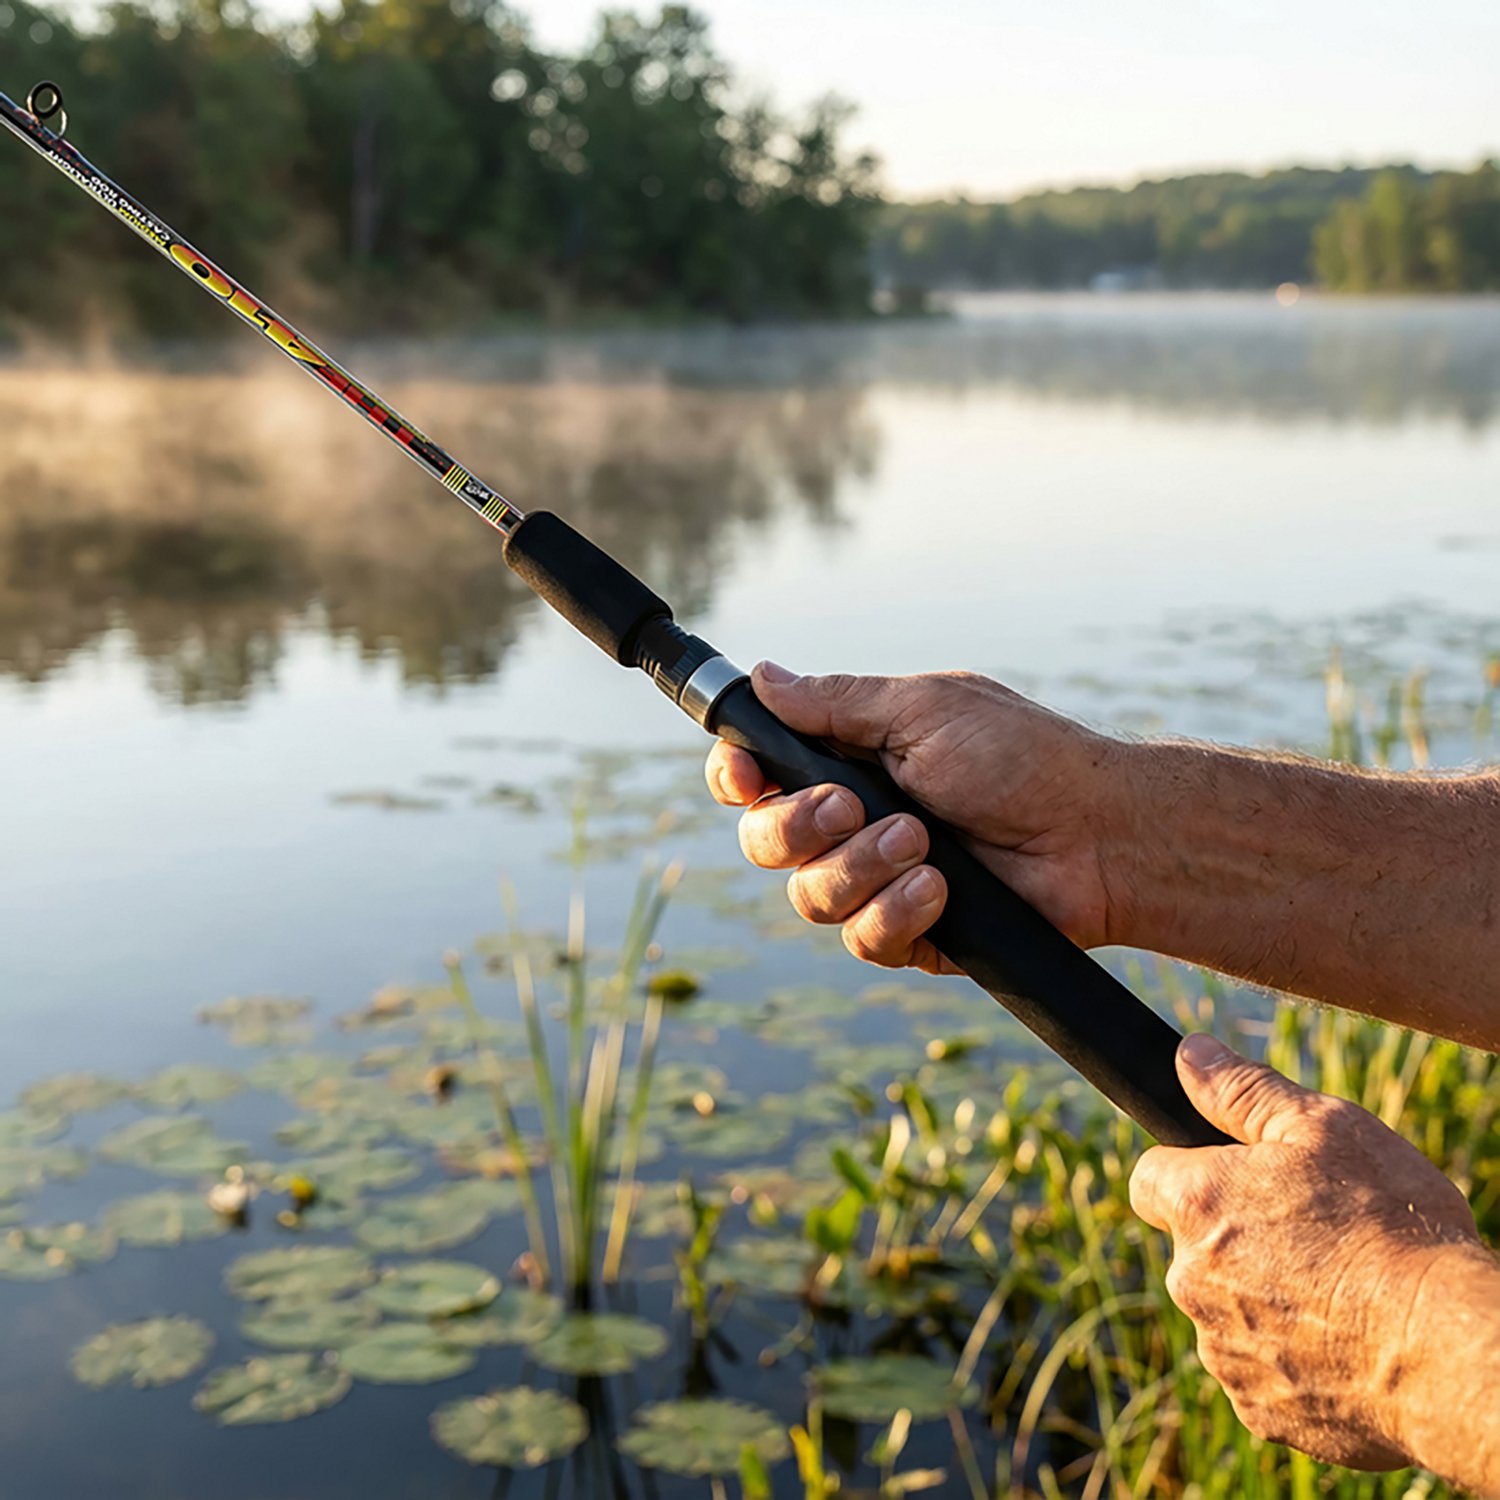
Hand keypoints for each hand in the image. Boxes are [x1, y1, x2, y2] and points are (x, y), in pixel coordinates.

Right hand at [704, 663, 1125, 970]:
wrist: (1097, 833)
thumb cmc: (1020, 756)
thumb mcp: (923, 709)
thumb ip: (836, 702)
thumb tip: (761, 675)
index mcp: (849, 759)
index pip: (758, 774)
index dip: (736, 778)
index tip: (744, 776)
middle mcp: (853, 822)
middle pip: (764, 841)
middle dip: (796, 828)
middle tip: (851, 808)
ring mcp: (877, 880)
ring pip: (808, 897)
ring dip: (859, 867)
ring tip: (923, 843)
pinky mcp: (909, 932)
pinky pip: (862, 940)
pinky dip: (896, 911)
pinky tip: (941, 889)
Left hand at [1130, 1033, 1482, 1468]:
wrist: (1448, 1351)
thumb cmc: (1390, 1226)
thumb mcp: (1322, 1127)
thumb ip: (1242, 1090)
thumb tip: (1188, 1054)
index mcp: (1196, 1205)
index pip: (1150, 1176)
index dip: (1190, 1170)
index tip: (1236, 1176)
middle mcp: (1190, 1283)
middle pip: (1192, 1248)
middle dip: (1236, 1238)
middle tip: (1315, 1233)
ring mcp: (1223, 1354)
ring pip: (1227, 1313)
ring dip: (1265, 1300)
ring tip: (1343, 1291)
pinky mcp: (1262, 1412)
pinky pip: (1262, 1373)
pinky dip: (1295, 1359)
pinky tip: (1350, 1344)